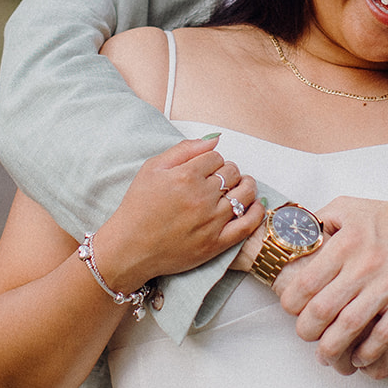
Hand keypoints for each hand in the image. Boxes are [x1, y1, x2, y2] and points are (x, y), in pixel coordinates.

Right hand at [95, 137, 262, 292]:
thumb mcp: (152, 168)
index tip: (206, 167)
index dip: (212, 160)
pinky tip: (255, 205)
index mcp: (187, 176)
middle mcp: (202, 197)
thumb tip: (214, 140)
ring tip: (239, 186)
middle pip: (232, 173)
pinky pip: (248, 224)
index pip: (216, 157)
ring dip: (245, 186)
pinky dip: (256, 212)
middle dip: (227, 171)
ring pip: (244, 194)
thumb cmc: (138, 207)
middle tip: (219, 178)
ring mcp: (212, 221)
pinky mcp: (217, 243)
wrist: (130, 247)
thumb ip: (184, 149)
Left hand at [271, 195, 387, 372]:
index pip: (307, 281)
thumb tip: (292, 236)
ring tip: (326, 355)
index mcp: (346, 243)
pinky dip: (369, 352)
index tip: (290, 309)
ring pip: (351, 326)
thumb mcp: (348, 208)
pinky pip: (385, 335)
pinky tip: (360, 357)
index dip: (292, 302)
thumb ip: (318, 220)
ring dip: (333, 347)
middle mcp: (365, 265)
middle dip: (308, 329)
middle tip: (305, 335)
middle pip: (324, 309)